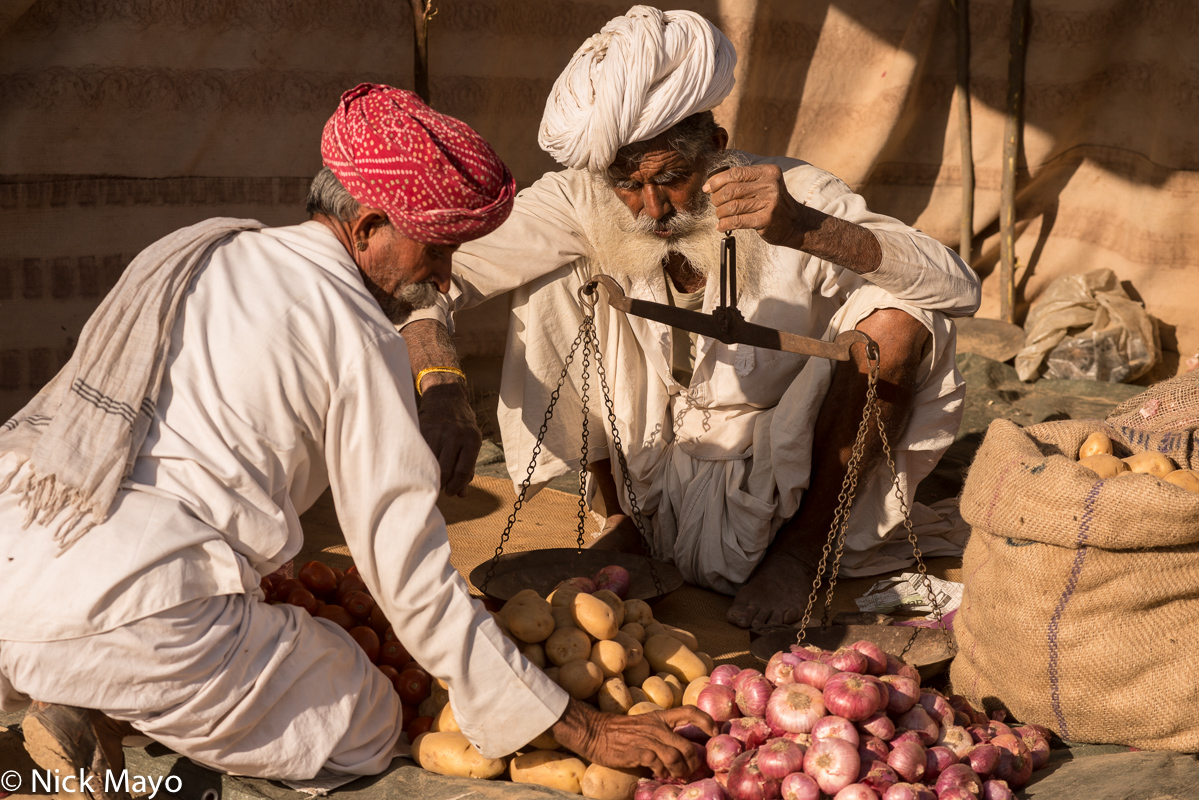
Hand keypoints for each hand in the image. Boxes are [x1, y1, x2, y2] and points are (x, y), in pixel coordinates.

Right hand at [416, 379, 481, 496]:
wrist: (445, 394)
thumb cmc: (462, 422)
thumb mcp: (472, 440)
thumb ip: (468, 466)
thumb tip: (462, 493)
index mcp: (472, 439)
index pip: (463, 470)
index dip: (456, 485)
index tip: (451, 493)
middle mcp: (456, 435)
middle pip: (446, 469)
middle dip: (442, 484)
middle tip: (439, 490)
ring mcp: (439, 432)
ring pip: (432, 463)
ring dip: (430, 476)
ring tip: (431, 481)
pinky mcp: (424, 429)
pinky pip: (422, 452)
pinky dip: (422, 464)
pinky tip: (422, 469)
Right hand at [551, 699, 717, 778]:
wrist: (594, 732)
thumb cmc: (618, 731)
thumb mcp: (643, 725)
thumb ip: (660, 734)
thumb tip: (678, 752)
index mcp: (660, 716)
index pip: (689, 711)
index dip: (707, 721)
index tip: (716, 732)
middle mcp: (657, 726)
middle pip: (686, 745)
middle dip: (693, 762)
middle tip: (691, 771)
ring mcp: (648, 739)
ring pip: (676, 757)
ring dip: (679, 770)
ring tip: (676, 775)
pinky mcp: (639, 752)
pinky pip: (659, 764)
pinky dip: (662, 772)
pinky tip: (658, 773)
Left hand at [703, 164, 810, 247]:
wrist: (796, 223)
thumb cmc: (773, 203)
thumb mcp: (764, 185)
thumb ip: (745, 181)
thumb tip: (712, 182)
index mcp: (768, 172)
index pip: (736, 173)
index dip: (717, 180)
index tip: (707, 188)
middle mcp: (770, 185)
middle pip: (732, 190)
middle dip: (717, 198)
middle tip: (715, 204)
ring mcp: (769, 202)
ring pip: (732, 206)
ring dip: (720, 212)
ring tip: (719, 216)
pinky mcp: (766, 219)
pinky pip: (737, 221)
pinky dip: (725, 224)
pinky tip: (721, 226)